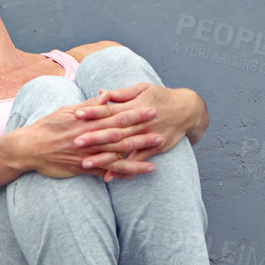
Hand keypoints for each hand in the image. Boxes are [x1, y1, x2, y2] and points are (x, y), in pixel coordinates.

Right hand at [16, 100, 162, 181]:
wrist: (28, 148)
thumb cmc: (47, 126)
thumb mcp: (68, 110)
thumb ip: (90, 105)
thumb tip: (107, 95)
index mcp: (88, 122)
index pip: (117, 116)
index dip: (135, 114)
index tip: (151, 110)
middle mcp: (90, 138)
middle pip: (120, 136)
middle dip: (141, 135)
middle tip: (161, 133)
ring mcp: (87, 155)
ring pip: (116, 157)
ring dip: (136, 158)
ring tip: (154, 160)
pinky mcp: (82, 169)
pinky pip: (104, 172)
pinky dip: (119, 174)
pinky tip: (134, 175)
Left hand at [71, 84, 198, 178]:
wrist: (188, 109)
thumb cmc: (162, 96)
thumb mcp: (143, 89)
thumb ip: (121, 93)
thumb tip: (101, 93)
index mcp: (135, 105)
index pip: (110, 109)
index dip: (93, 111)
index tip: (77, 114)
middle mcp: (140, 122)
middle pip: (114, 130)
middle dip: (94, 136)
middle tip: (75, 142)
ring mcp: (148, 136)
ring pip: (123, 148)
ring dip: (104, 157)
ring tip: (86, 163)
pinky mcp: (155, 148)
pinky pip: (137, 160)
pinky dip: (123, 168)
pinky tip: (109, 176)